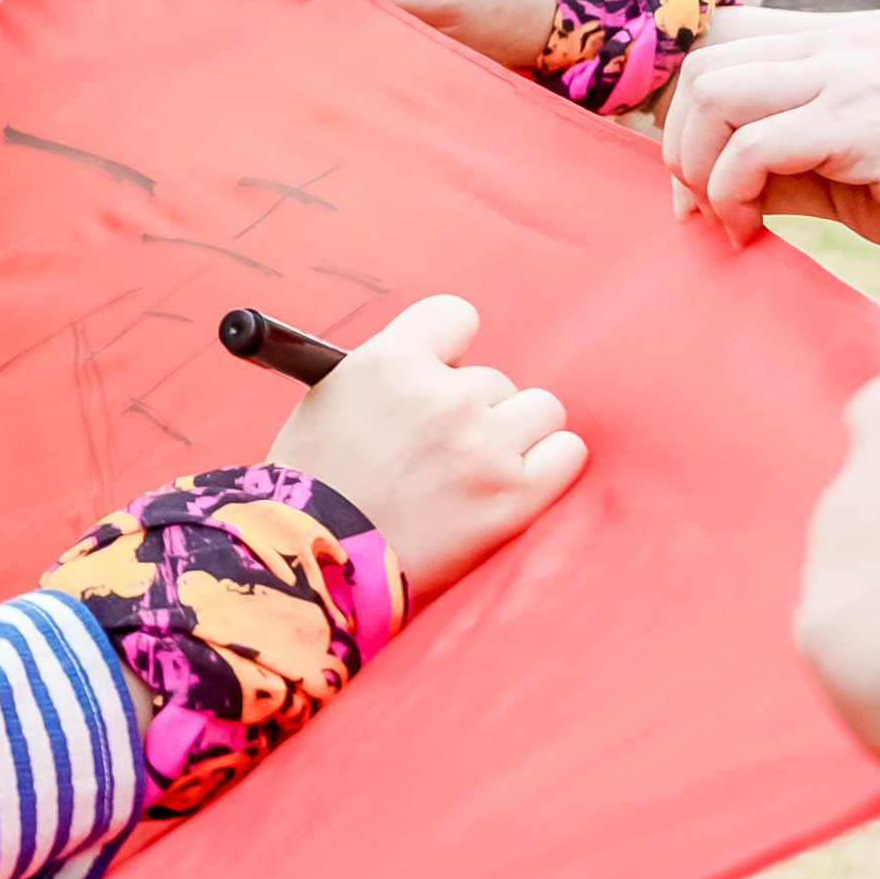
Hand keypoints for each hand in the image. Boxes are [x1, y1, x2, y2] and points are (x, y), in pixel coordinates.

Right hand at [267, 294, 585, 599]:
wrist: (316, 562)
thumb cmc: (312, 489)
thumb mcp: (329, 402)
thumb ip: (388, 374)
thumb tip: (438, 370)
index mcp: (390, 361)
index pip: (456, 317)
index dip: (450, 351)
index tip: (441, 377)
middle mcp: (443, 395)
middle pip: (494, 379)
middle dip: (473, 412)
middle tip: (438, 455)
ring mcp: (483, 445)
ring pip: (539, 409)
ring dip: (514, 435)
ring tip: (474, 472)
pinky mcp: (515, 495)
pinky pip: (567, 452)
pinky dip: (548, 465)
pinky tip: (511, 484)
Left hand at [659, 18, 879, 259]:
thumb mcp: (843, 174)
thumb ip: (776, 164)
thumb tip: (697, 186)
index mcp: (847, 48)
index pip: (724, 62)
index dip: (689, 128)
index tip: (695, 191)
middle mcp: (849, 46)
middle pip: (706, 74)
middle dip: (683, 147)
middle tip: (700, 208)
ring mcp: (856, 76)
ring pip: (715, 99)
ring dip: (699, 170)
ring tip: (728, 220)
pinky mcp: (862, 121)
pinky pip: (751, 148)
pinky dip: (729, 193)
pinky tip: (750, 229)